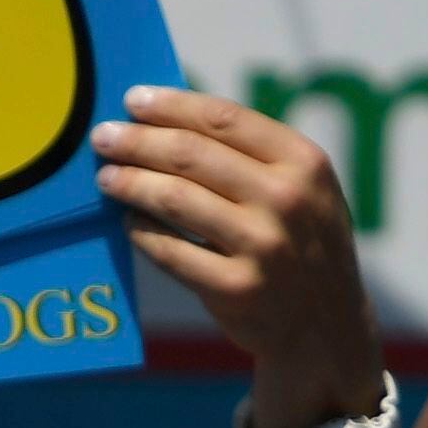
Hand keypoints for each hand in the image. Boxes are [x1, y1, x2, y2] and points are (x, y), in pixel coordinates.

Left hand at [92, 86, 382, 427]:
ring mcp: (262, 246)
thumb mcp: (304, 189)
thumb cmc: (301, 245)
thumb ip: (253, 156)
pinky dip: (142, 232)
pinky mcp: (235, 289)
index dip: (171, 106)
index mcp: (303, 162)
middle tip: (102, 137)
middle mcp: (285, 200)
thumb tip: (169, 120)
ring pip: (175, 199)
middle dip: (138, 142)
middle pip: (191, 154)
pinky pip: (170, 251)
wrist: (324, 327)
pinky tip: (128, 222)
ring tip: (106, 177)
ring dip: (131, 184)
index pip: (223, 119)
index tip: (133, 100)